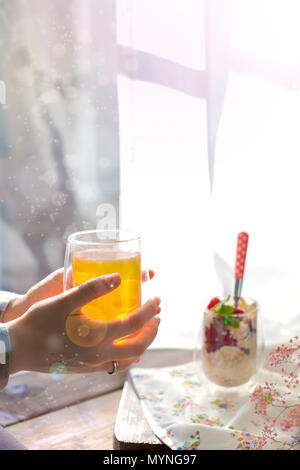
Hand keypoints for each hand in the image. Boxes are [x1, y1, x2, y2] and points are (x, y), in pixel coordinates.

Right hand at [7, 273, 160, 374]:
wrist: (19, 348)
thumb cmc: (40, 321)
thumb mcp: (66, 300)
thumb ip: (93, 288)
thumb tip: (119, 277)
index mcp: (99, 336)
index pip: (135, 323)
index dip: (149, 310)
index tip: (156, 299)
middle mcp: (100, 354)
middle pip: (138, 346)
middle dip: (152, 331)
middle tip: (157, 317)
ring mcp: (93, 365)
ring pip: (128, 359)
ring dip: (141, 344)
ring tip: (145, 330)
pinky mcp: (85, 369)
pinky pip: (114, 366)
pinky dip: (126, 356)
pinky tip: (122, 347)